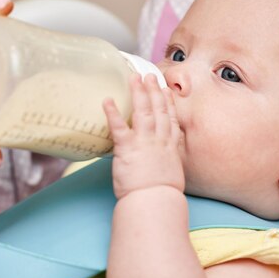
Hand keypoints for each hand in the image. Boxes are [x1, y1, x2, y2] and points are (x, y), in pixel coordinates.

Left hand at [103, 74, 184, 198]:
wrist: (155, 202)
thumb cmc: (162, 196)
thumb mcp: (171, 176)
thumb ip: (167, 164)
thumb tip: (163, 164)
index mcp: (170, 148)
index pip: (170, 120)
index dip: (168, 104)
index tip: (166, 91)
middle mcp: (159, 141)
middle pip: (158, 110)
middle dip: (154, 91)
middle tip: (150, 76)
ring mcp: (144, 143)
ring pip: (143, 112)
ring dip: (138, 93)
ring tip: (134, 78)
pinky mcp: (128, 148)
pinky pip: (119, 127)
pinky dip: (112, 113)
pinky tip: (107, 100)